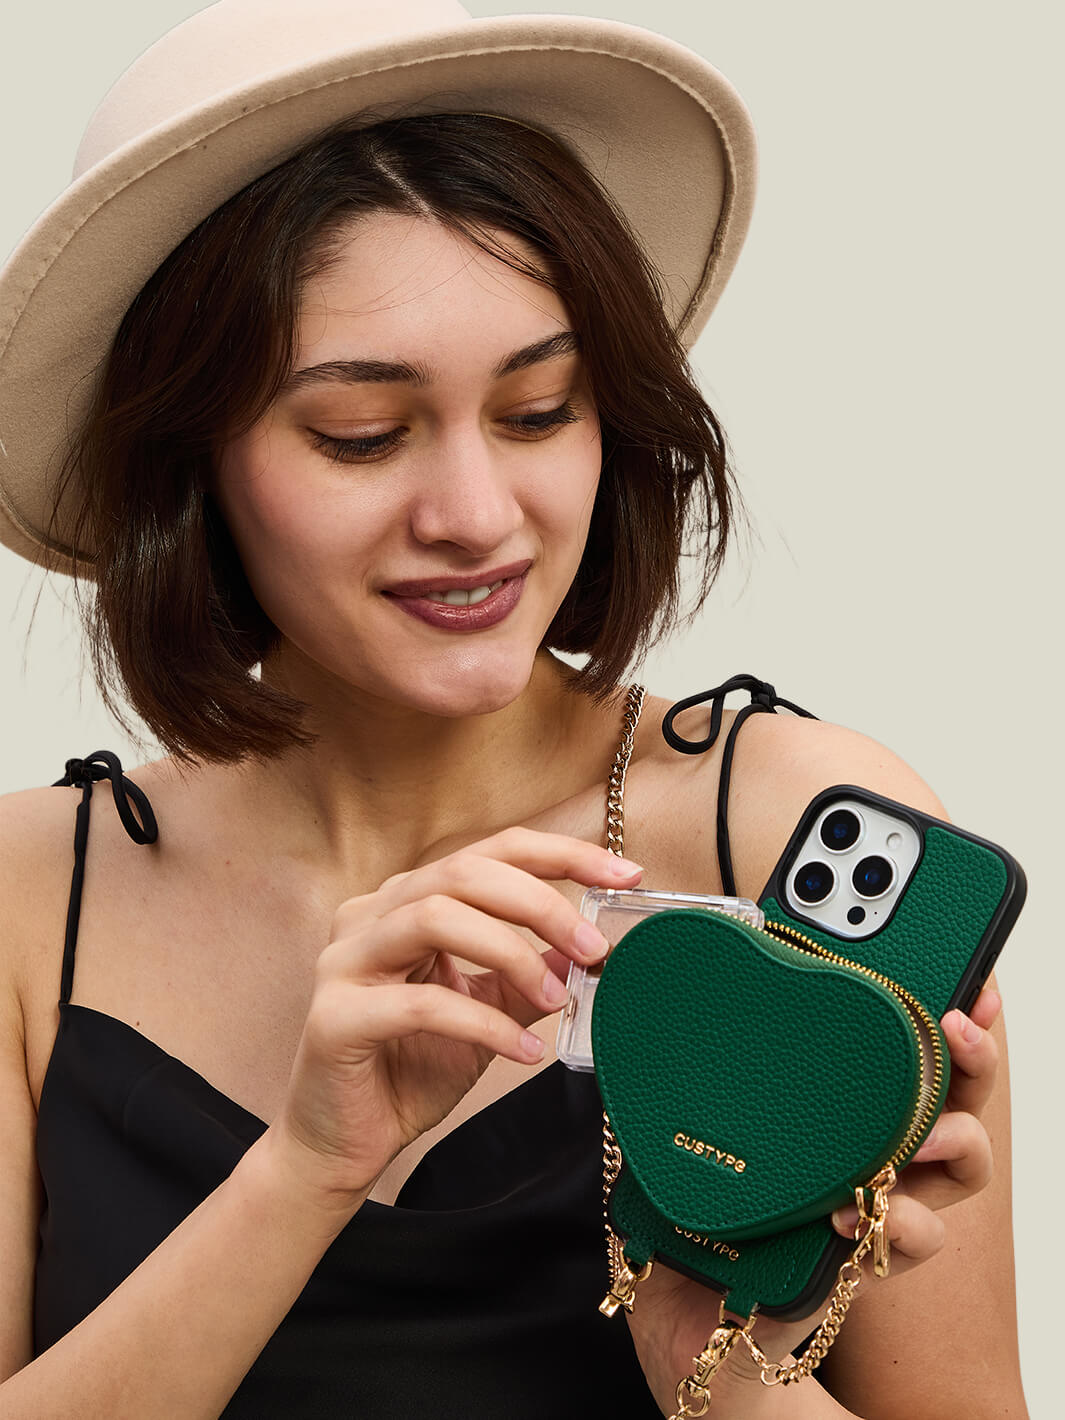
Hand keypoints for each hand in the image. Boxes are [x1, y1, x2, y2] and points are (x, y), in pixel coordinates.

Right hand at [263, 827, 641, 1212]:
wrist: (340, 1145)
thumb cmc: (409, 1070)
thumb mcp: (485, 1012)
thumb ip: (526, 977)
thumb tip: (588, 953)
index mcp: (405, 901)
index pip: (490, 852)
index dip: (561, 854)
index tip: (625, 873)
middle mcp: (369, 914)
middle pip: (463, 872)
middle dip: (541, 904)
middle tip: (593, 950)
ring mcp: (343, 961)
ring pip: (435, 917)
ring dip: (512, 954)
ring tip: (557, 1001)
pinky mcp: (335, 1016)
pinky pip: (421, 1003)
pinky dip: (484, 1023)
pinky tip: (524, 1051)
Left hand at [625, 985, 1002, 1416]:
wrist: (685, 1312)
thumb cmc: (692, 1207)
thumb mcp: (684, 1127)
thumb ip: (678, 1073)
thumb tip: (643, 998)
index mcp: (832, 1106)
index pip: (902, 1046)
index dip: (938, 1012)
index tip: (962, 983)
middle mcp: (870, 1147)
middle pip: (956, 1094)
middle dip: (970, 1059)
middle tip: (956, 1028)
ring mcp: (878, 1201)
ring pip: (960, 1167)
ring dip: (954, 1141)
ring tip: (923, 1133)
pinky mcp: (867, 1258)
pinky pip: (914, 1239)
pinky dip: (899, 1223)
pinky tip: (855, 1214)